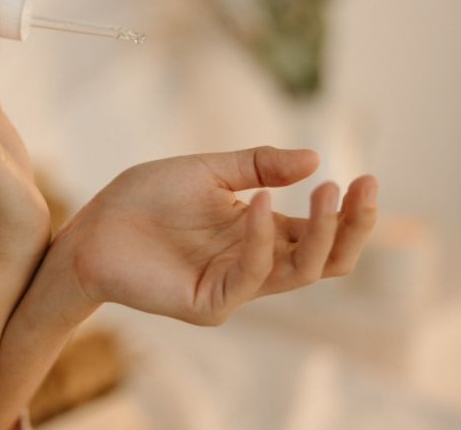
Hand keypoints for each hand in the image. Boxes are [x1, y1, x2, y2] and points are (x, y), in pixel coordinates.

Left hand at [51, 147, 377, 324]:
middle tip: (361, 188)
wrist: (93, 227)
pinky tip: (262, 204)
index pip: (320, 232)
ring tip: (327, 192)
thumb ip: (259, 165)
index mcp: (260, 232)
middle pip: (325, 260)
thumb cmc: (146, 198)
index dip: (350, 212)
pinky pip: (250, 275)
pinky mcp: (209, 301)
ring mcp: (234, 286)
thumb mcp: (209, 170)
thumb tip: (316, 158)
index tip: (367, 177)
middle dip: (351, 228)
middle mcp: (254, 262)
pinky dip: (261, 240)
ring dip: (320, 233)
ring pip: (299, 273)